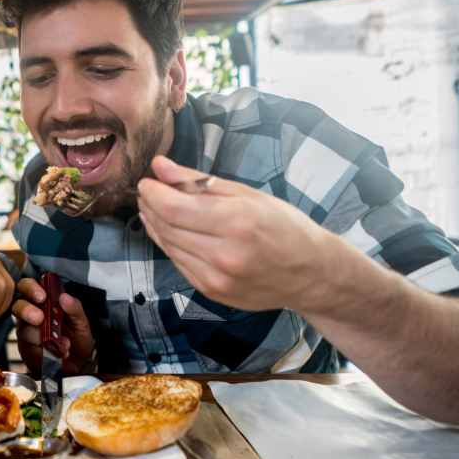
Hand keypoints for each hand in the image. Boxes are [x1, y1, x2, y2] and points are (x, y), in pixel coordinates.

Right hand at [12, 278, 93, 374]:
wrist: (77, 366)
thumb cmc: (77, 340)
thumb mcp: (81, 322)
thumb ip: (75, 308)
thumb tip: (65, 297)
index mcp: (44, 302)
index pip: (29, 287)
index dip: (31, 288)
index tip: (41, 296)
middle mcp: (31, 314)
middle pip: (18, 305)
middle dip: (27, 310)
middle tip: (40, 318)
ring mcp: (27, 332)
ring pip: (24, 329)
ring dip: (43, 337)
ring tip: (63, 343)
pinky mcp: (26, 349)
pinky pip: (29, 348)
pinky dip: (44, 351)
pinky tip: (57, 353)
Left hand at [137, 155, 339, 313]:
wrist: (312, 274)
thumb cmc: (284, 226)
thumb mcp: (247, 194)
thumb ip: (198, 181)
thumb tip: (160, 167)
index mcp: (237, 222)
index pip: (174, 208)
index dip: (153, 193)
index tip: (147, 181)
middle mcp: (224, 254)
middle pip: (167, 227)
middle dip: (151, 206)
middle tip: (147, 192)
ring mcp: (217, 278)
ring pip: (169, 247)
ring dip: (155, 225)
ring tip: (154, 208)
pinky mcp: (212, 292)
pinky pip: (178, 263)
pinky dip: (169, 244)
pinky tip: (169, 230)